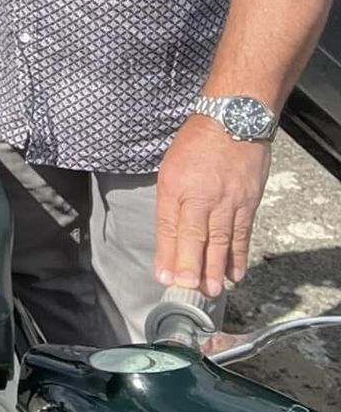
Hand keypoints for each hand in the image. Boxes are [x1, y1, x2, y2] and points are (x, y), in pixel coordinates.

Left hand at [155, 115, 270, 297]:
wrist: (232, 120)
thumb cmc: (195, 143)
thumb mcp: (170, 168)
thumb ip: (170, 201)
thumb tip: (170, 235)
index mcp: (175, 186)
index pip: (168, 226)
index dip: (166, 254)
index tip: (164, 277)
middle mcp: (201, 195)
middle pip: (194, 237)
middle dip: (190, 267)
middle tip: (188, 291)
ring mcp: (228, 200)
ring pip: (220, 240)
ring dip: (215, 268)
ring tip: (210, 290)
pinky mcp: (248, 202)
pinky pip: (242, 234)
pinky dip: (238, 256)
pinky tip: (234, 273)